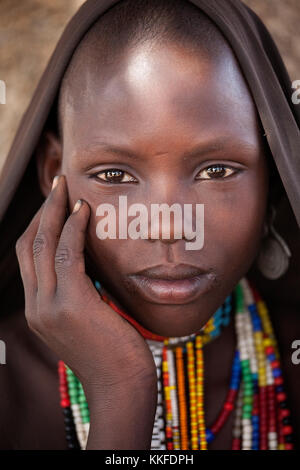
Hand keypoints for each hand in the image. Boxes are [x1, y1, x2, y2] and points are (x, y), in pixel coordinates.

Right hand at [15, 175, 156, 392]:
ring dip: (55, 211)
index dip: (38, 226)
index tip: (54, 203)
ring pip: (43, 245)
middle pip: (29, 245)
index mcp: (38, 310)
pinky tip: (84, 210)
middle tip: (57, 184)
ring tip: (67, 188)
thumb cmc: (112, 353)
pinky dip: (74, 228)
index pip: (28, 258)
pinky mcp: (72, 304)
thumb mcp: (87, 320)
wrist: (121, 386)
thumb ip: (78, 294)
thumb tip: (89, 265)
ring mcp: (49, 306)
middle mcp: (36, 307)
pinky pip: (68, 255)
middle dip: (42, 211)